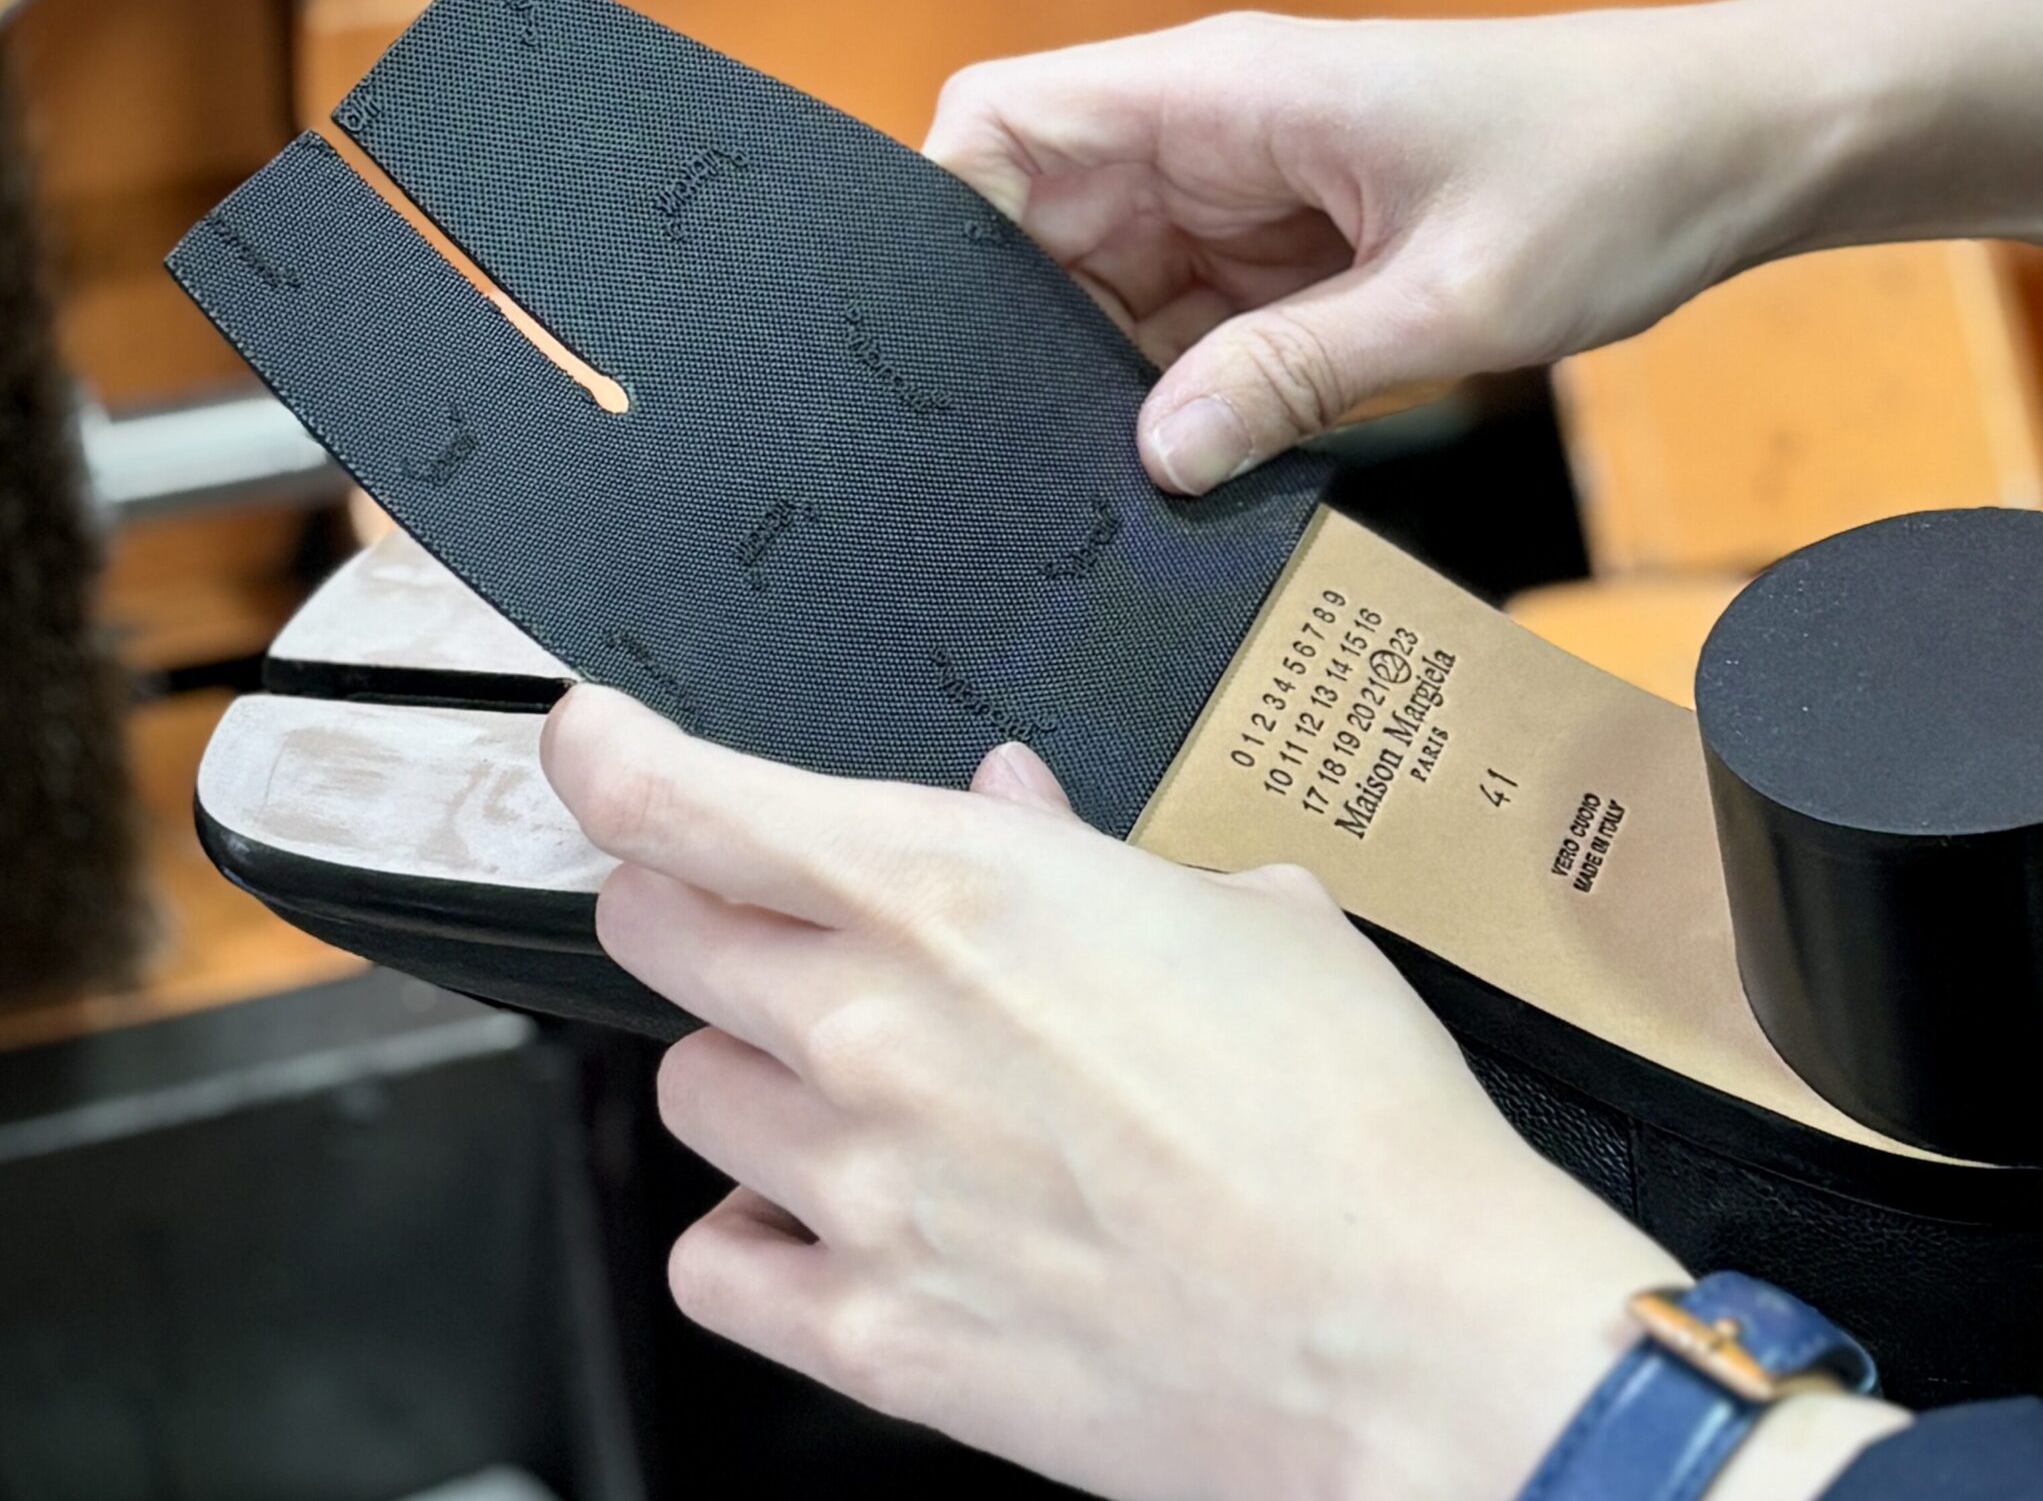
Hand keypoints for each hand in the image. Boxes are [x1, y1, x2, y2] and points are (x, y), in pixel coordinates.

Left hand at [541, 686, 1685, 1500]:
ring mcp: (857, 1187)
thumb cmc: (1358, 1122)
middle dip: (688, 902)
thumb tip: (1014, 808)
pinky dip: (749, 1229)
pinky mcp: (872, 1334)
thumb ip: (1090, 856)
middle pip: (654, 931)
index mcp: (958, 889)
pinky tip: (825, 1216)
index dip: (610, 752)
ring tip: (851, 1081)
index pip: (683, 796)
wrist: (1409, 1336)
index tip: (595, 743)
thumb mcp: (1250, 919)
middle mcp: (872, 1027)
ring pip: (686, 1089)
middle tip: (759, 915)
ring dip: (748, 1068)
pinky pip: (715, 1262)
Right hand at [924, 5, 1836, 493]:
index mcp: (1224, 93)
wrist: (1732, 146)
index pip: (1000, 125)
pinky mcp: (1295, 250)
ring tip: (1125, 486)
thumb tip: (1155, 460)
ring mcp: (1250, 193)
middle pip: (1038, 229)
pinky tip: (1203, 465)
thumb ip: (1292, 378)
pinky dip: (1193, 392)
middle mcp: (1213, 133)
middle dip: (1027, 346)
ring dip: (1116, 383)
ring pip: (1111, 291)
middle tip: (1036, 470)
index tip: (940, 362)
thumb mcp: (1452, 300)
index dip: (945, 231)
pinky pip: (1195, 325)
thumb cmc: (1611, 173)